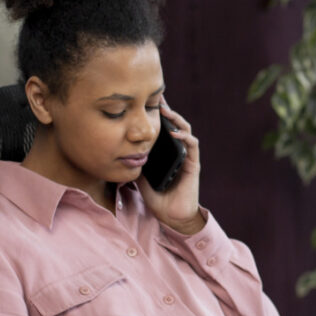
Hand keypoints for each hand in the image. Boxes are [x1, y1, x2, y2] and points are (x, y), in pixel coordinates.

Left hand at [141, 97, 203, 233]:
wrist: (172, 217)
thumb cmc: (159, 199)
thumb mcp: (141, 179)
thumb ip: (136, 165)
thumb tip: (122, 154)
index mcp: (167, 154)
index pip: (164, 130)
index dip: (158, 116)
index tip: (147, 102)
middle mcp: (179, 152)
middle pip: (175, 125)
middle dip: (167, 111)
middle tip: (156, 98)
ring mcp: (187, 157)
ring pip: (185, 131)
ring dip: (177, 119)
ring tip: (165, 111)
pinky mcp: (193, 165)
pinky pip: (192, 145)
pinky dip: (184, 136)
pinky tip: (174, 132)